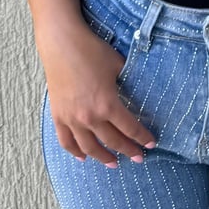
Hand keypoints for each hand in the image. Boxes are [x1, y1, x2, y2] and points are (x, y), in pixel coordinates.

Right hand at [39, 20, 155, 166]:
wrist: (62, 44)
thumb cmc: (91, 51)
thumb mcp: (117, 65)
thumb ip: (127, 81)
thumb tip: (137, 87)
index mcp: (107, 104)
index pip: (129, 128)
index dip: (142, 138)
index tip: (150, 144)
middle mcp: (89, 116)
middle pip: (112, 141)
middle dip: (127, 151)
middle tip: (138, 158)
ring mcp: (71, 118)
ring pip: (89, 147)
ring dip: (103, 157)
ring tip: (113, 164)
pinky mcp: (58, 115)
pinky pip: (66, 141)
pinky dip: (75, 152)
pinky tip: (83, 157)